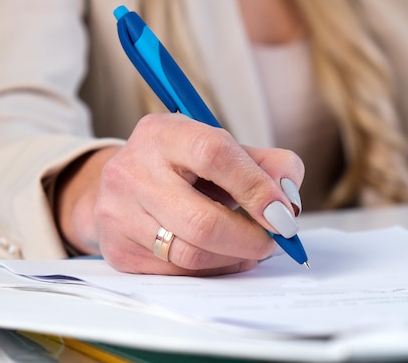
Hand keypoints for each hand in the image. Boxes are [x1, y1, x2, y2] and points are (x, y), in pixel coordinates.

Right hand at [56, 113, 303, 275]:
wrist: (128, 184)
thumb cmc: (185, 166)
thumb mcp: (225, 149)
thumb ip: (268, 166)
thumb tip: (289, 201)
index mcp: (162, 133)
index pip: (213, 155)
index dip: (255, 187)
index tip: (283, 213)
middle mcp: (132, 171)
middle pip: (202, 221)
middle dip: (251, 238)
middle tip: (274, 240)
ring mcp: (119, 214)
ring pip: (191, 254)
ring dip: (235, 258)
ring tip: (252, 247)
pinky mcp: (118, 251)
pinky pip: (178, 273)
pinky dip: (213, 270)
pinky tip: (223, 256)